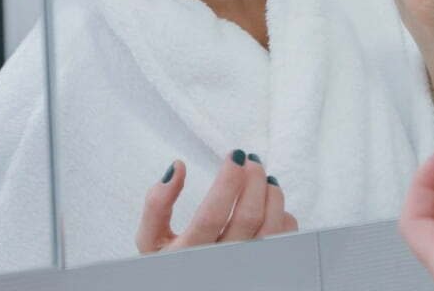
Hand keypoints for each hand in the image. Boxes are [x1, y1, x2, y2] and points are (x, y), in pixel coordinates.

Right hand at [136, 151, 297, 253]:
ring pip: (270, 229)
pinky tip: (271, 203)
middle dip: (254, 180)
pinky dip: (284, 217)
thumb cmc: (168, 264)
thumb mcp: (150, 240)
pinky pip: (283, 241)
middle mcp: (219, 263)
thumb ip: (157, 204)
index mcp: (188, 253)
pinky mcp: (262, 268)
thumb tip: (176, 167)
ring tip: (264, 177)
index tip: (235, 155)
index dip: (227, 181)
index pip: (212, 215)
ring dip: (272, 195)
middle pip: (248, 218)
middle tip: (251, 160)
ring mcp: (244, 268)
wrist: (182, 289)